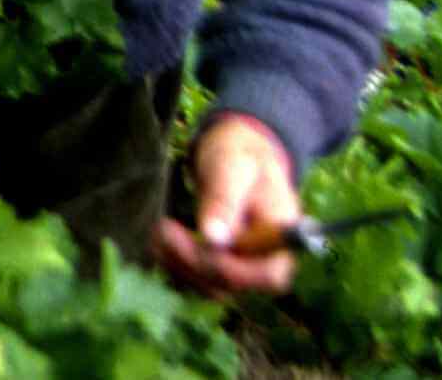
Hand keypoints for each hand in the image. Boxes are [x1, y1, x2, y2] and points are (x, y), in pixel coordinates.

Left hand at [154, 114, 299, 297]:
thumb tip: (213, 239)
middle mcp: (267, 260)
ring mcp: (244, 268)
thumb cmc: (240, 156)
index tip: (200, 244)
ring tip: (159, 231)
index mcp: (282, 237)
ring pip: (209, 286)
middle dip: (193, 261)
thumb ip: (224, 201)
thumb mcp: (232, 168)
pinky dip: (174, 263)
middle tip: (164, 229)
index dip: (233, 271)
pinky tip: (159, 240)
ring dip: (178, 264)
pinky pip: (196, 279)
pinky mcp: (222, 267)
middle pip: (233, 285)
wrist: (237, 155)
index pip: (268, 276)